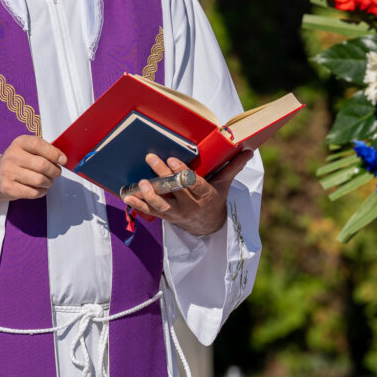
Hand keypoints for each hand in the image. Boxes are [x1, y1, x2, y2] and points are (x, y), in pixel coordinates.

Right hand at [0, 135, 65, 204]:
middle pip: (42, 165)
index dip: (54, 153)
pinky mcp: (8, 187)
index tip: (63, 160)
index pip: (38, 144)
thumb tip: (62, 159)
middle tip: (56, 173)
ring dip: (49, 182)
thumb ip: (44, 150)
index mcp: (19, 143)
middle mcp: (12, 156)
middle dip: (55, 171)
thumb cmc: (19, 162)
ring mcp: (8, 172)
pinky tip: (39, 188)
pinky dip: (41, 192)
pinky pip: (33, 192)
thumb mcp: (28, 150)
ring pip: (40, 180)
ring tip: (48, 181)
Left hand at [121, 149, 252, 236]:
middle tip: (151, 158)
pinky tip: (128, 196)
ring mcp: (178, 213)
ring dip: (150, 195)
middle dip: (163, 175)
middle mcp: (191, 206)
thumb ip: (233, 166)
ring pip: (163, 206)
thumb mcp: (224, 183)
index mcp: (206, 196)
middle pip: (176, 191)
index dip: (183, 174)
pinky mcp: (166, 218)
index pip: (195, 185)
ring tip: (141, 182)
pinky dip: (139, 204)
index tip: (173, 159)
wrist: (207, 225)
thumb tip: (248, 151)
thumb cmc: (215, 197)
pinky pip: (151, 212)